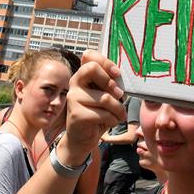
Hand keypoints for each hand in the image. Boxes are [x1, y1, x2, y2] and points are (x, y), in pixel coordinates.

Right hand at [59, 50, 124, 164]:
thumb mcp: (105, 95)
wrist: (82, 138)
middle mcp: (74, 83)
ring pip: (104, 98)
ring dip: (118, 109)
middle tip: (120, 95)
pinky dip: (113, 120)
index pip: (89, 55)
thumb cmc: (97, 114)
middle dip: (110, 82)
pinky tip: (111, 122)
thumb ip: (110, 84)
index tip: (117, 74)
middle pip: (92, 68)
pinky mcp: (76, 114)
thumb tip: (120, 77)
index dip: (105, 62)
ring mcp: (73, 98)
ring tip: (119, 115)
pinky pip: (103, 113)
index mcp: (82, 75)